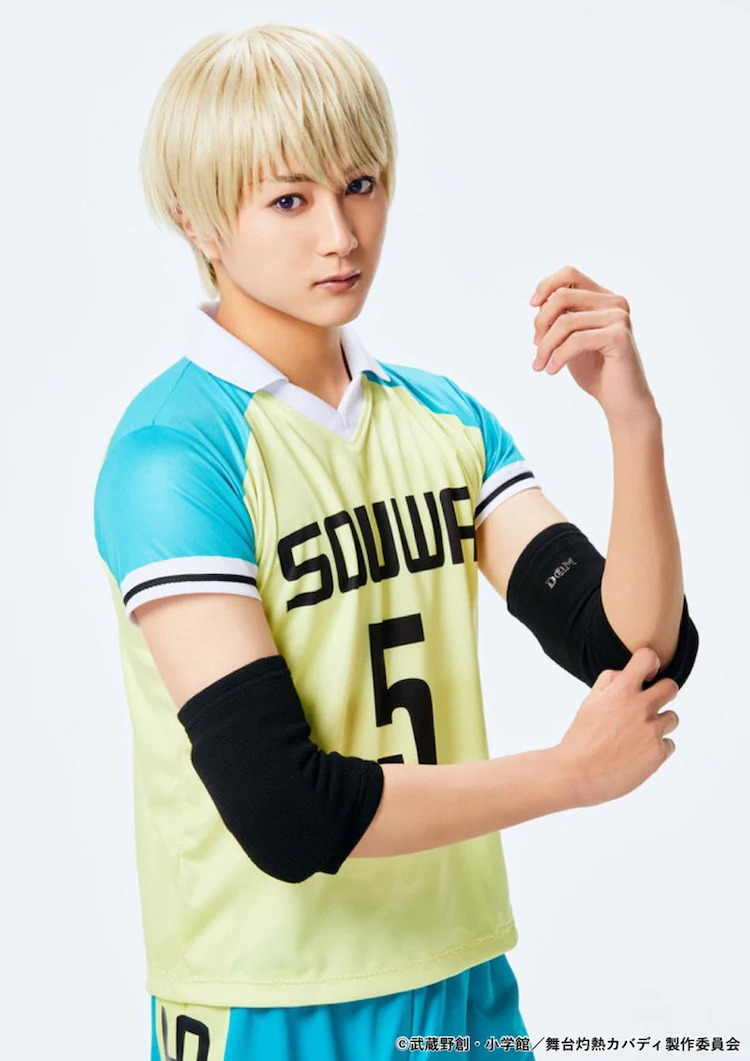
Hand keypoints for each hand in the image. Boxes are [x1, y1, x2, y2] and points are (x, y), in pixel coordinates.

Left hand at [530, 264, 657, 423]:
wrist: (621, 400)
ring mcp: (619, 317)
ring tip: (540, 364)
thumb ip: (559, 318)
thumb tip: (538, 303)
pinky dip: (558, 356)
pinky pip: (576, 340)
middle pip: (563, 296)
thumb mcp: (571, 339)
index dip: (546, 286)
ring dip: (545, 346)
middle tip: (535, 347)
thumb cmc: (596, 370)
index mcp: (603, 299)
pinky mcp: (619, 336)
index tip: (533, 306)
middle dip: (541, 322)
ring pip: (566, 321)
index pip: (570, 274)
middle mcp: (614, 302)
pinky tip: (552, 370)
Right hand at [556, 646, 679, 808]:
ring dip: (659, 723)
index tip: (646, 675)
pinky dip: (657, 747)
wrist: (579, 773)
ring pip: (672, 718)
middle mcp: (641, 707)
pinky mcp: (658, 753)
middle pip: (671, 687)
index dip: (650, 663)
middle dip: (663, 693)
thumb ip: (608, 682)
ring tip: (639, 735)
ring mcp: (652, 731)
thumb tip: (625, 674)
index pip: (648, 658)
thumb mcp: (589, 702)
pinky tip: (638, 753)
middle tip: (648, 705)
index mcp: (621, 691)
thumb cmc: (581, 738)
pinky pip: (669, 744)